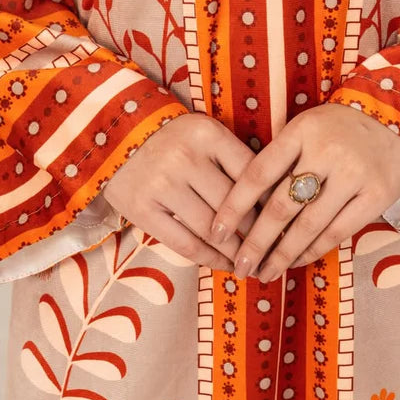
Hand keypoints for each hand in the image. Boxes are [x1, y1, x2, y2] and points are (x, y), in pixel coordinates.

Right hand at [101, 113, 260, 270]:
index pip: (251, 173)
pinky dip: (210, 259)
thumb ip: (233, 157)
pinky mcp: (143, 209)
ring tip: (252, 264)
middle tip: (274, 251)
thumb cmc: (173, 137)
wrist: (116, 136)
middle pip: (234, 205)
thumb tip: (272, 197)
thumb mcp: (205, 134)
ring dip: (237, 252)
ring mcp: (163, 184)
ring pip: (212, 229)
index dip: (270, 201)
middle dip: (258, 233)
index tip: (283, 221)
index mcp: (208, 134)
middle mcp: (187, 158)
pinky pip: (185, 243)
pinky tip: (225, 265)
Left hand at [210, 102, 399, 281]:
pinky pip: (337, 232)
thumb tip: (246, 204)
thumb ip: (281, 156)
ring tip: (264, 272)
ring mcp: (353, 175)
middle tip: (239, 265)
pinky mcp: (376, 196)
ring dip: (282, 254)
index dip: (234, 206)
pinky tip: (297, 261)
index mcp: (301, 131)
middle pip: (281, 206)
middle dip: (256, 241)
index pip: (258, 173)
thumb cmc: (343, 125)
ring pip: (308, 225)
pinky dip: (313, 250)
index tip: (217, 231)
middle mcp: (326, 152)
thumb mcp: (307, 126)